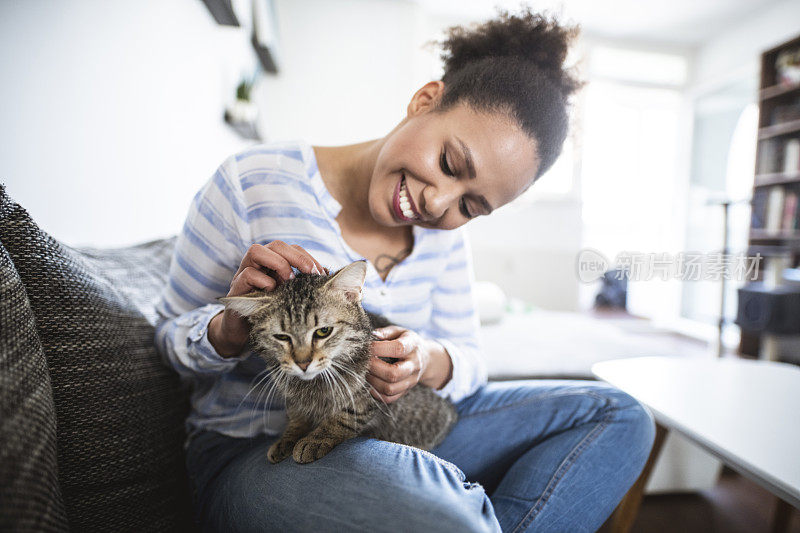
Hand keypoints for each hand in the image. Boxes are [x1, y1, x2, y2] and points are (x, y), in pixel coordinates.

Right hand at [208, 241, 327, 357]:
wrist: (244, 333)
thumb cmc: (273, 316)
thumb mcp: (293, 299)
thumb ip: (308, 288)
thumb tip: (333, 280)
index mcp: (276, 264)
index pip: (293, 249)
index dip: (308, 257)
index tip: (322, 274)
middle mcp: (260, 265)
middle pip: (276, 245)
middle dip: (296, 257)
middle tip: (310, 274)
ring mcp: (245, 274)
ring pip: (256, 251)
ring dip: (277, 264)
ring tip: (289, 281)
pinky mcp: (236, 290)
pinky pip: (247, 274)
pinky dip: (262, 281)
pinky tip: (273, 292)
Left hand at [367, 326, 452, 403]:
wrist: (425, 358)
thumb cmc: (407, 342)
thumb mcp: (400, 332)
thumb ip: (386, 332)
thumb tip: (372, 335)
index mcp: (412, 346)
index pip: (398, 349)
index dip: (379, 348)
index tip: (366, 346)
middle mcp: (413, 365)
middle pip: (394, 373)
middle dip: (374, 368)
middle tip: (363, 362)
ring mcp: (410, 380)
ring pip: (390, 388)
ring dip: (373, 381)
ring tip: (366, 372)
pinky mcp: (405, 391)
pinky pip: (390, 398)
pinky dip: (377, 394)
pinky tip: (371, 384)